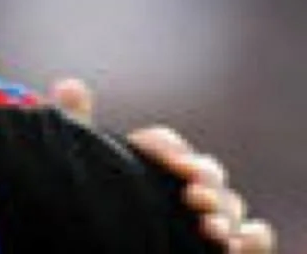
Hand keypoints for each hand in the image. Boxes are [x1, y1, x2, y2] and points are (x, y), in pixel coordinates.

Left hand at [49, 77, 276, 252]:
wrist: (91, 250)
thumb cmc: (91, 214)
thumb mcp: (82, 171)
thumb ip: (76, 130)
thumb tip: (69, 85)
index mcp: (146, 165)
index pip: (162, 144)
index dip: (166, 149)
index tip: (170, 162)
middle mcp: (179, 190)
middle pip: (205, 173)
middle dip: (204, 178)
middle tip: (193, 193)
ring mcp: (205, 220)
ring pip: (230, 205)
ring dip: (225, 211)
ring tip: (209, 227)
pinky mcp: (222, 248)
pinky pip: (254, 239)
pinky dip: (253, 238)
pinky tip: (236, 242)